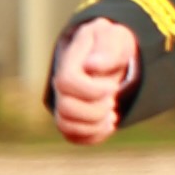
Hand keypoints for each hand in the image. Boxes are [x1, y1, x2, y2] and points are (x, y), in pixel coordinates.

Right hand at [47, 17, 138, 143]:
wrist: (109, 53)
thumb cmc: (110, 43)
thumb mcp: (113, 37)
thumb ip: (107, 48)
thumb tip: (91, 66)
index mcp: (69, 64)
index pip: (67, 82)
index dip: (91, 89)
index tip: (112, 86)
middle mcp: (61, 87)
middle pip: (65, 109)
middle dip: (95, 109)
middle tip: (112, 100)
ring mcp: (64, 103)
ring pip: (66, 127)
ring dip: (95, 126)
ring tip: (111, 114)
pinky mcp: (72, 118)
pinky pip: (73, 137)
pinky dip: (94, 136)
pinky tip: (109, 123)